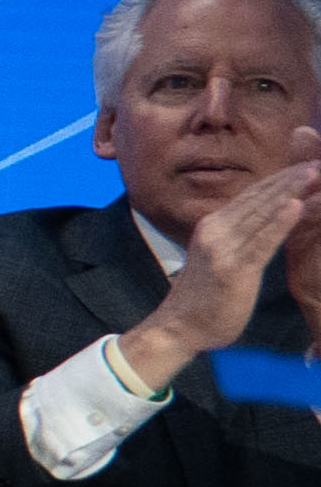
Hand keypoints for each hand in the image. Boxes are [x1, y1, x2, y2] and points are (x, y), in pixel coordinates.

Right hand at [127, 159, 320, 384]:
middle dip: (290, 178)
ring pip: (262, 213)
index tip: (304, 164)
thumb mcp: (219, 258)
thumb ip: (236, 238)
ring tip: (314, 173)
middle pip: (258, 197)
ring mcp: (223, 248)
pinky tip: (297, 206)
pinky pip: (262, 241)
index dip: (279, 178)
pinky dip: (280, 222)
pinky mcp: (234, 268)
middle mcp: (215, 230)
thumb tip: (256, 224)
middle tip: (318, 159)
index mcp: (214, 226)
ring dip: (291, 191)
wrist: (179, 327)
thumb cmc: (204, 298)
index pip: (251, 195)